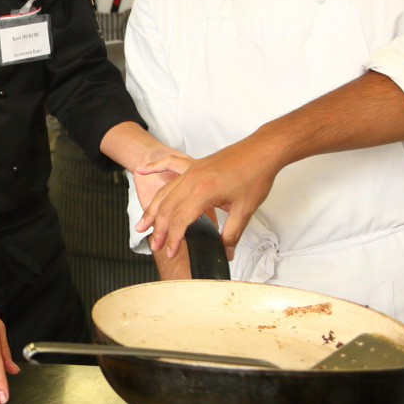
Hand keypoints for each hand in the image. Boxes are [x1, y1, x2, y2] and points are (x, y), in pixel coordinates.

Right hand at [135, 138, 280, 258]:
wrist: (261, 151)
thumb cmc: (255, 176)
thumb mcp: (246, 210)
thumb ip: (232, 233)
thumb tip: (225, 251)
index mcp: (204, 192)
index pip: (180, 220)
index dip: (174, 238)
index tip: (171, 251)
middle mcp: (192, 180)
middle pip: (167, 208)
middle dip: (158, 229)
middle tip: (154, 245)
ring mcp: (191, 170)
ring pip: (165, 191)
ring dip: (152, 208)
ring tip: (142, 224)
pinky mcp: (194, 164)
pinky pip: (168, 164)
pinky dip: (153, 167)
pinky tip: (142, 170)